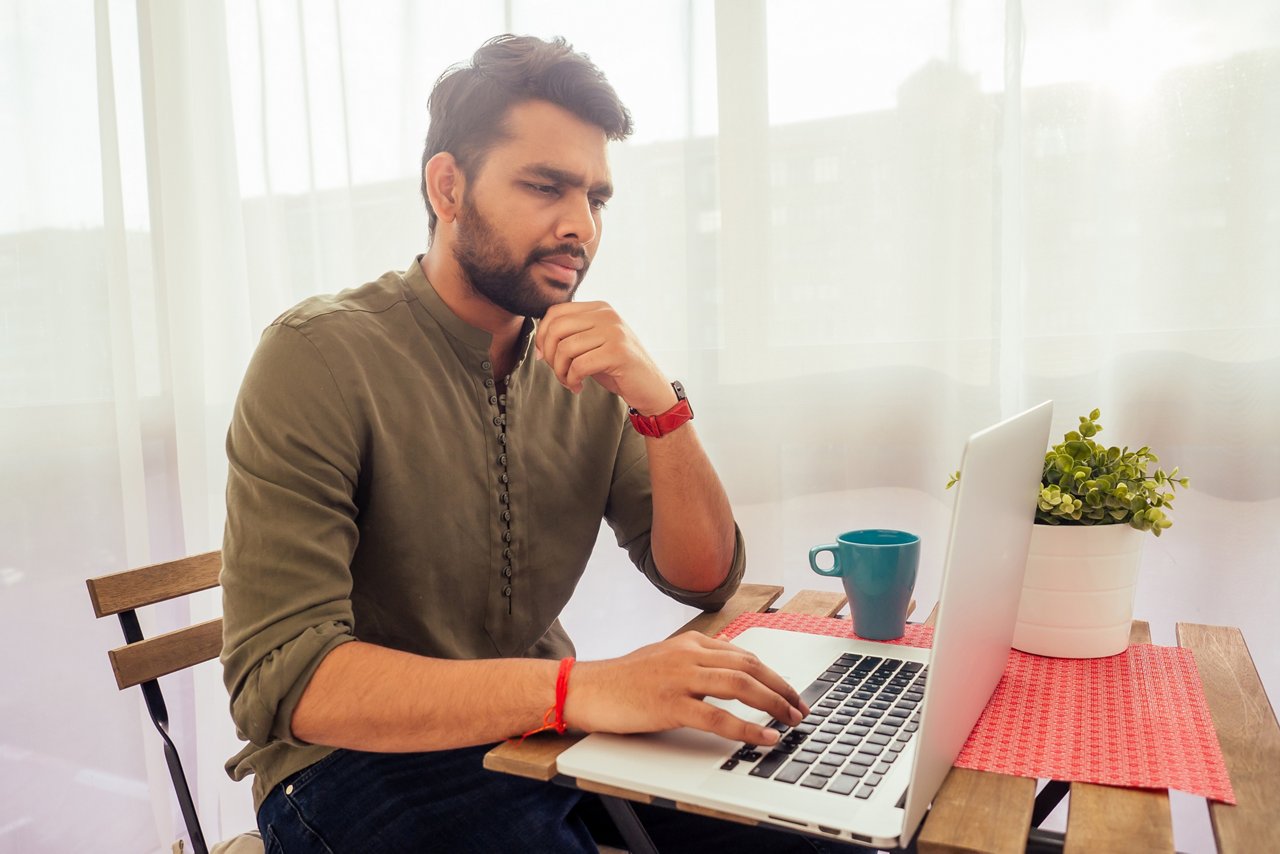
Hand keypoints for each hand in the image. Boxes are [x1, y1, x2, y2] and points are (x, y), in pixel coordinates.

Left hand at [535, 301, 674, 413]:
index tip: (543, 356)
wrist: (650, 387)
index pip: (556, 312)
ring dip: (560, 371)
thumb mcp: (594, 344)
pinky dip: (572, 379)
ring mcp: (614, 332)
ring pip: (565, 348)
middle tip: (557, 372)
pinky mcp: (618, 353)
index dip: (542, 335)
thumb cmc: (618, 368)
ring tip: (569, 382)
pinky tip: (578, 387)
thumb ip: (572, 336)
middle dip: (548, 354)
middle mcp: (607, 315)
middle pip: (557, 328)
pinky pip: (579, 365)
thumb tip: (539, 343)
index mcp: (600, 308)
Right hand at [563, 632, 808, 745]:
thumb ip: (697, 662)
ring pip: (741, 686)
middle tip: (800, 708)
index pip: (744, 655)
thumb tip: (731, 673)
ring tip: (790, 720)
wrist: (587, 688)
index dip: (773, 675)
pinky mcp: (670, 704)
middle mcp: (690, 654)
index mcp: (691, 642)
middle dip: (782, 688)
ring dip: (773, 704)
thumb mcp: (665, 658)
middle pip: (750, 667)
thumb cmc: (624, 679)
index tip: (790, 692)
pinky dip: (747, 729)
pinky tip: (764, 737)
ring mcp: (681, 678)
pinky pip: (719, 717)